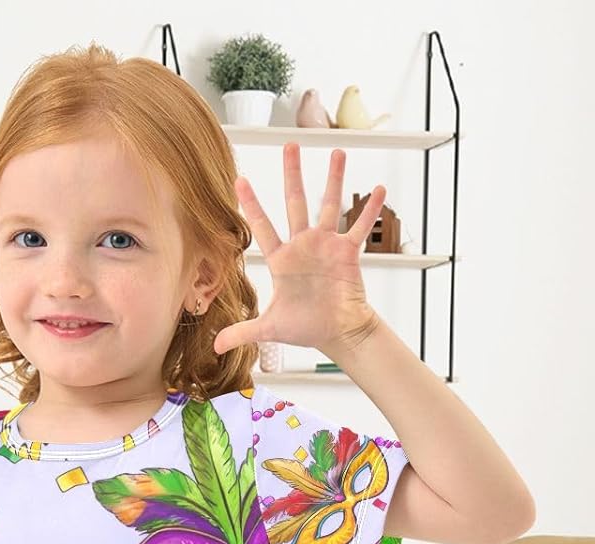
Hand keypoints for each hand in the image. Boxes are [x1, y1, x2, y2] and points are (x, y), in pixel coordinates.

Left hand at [212, 144, 385, 360]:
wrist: (336, 333)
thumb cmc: (305, 327)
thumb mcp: (269, 328)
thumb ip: (241, 332)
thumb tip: (215, 347)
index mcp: (281, 260)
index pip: (262, 227)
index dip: (251, 204)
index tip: (240, 180)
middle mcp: (303, 246)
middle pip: (295, 203)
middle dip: (292, 174)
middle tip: (290, 145)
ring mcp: (326, 246)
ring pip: (329, 205)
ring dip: (333, 179)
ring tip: (337, 152)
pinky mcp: (348, 253)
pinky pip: (360, 228)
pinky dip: (369, 210)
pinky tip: (378, 190)